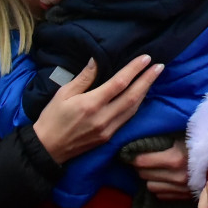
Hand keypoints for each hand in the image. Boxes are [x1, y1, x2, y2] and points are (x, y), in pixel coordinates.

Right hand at [34, 55, 163, 164]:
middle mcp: (104, 117)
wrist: (47, 149)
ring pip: (133, 109)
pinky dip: (136, 105)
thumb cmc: (51, 118)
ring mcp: (108, 130)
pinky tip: (141, 96)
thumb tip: (97, 60)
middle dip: (148, 80)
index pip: (119, 83)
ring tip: (154, 78)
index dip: (134, 70)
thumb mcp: (63, 93)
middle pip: (132, 96)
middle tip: (160, 66)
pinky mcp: (109, 138)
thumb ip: (83, 78)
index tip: (146, 58)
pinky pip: (127, 118)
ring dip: (145, 92)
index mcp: (91, 104)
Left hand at [128, 137, 190, 199]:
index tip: (132, 152)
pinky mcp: (186, 196)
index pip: (142, 161)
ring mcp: (182, 188)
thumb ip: (164, 138)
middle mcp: (178, 176)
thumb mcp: (183, 134)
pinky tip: (163, 178)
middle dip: (141, 167)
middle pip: (145, 175)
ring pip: (151, 187)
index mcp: (176, 158)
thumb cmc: (201, 142)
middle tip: (142, 160)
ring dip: (150, 178)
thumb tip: (143, 140)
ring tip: (153, 170)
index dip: (135, 156)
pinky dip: (160, 187)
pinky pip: (162, 195)